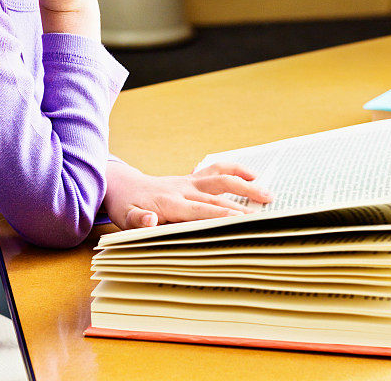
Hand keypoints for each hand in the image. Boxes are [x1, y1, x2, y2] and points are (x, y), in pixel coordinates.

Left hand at [103, 160, 272, 229]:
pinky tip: (252, 175)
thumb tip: (149, 220)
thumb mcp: (125, 219)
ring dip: (244, 184)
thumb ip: (137, 221)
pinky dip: (234, 169)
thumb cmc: (126, 207)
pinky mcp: (192, 178)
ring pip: (221, 178)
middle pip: (216, 196)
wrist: (123, 185)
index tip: (240, 220)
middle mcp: (182, 189)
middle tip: (264, 214)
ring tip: (267, 193)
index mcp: (169, 203)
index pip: (198, 211)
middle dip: (241, 204)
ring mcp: (189, 181)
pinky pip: (216, 170)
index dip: (219, 215)